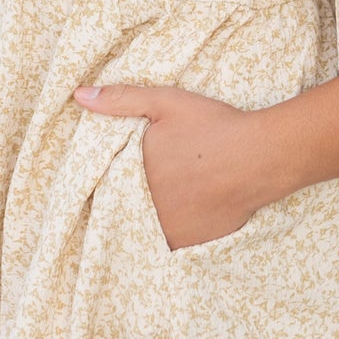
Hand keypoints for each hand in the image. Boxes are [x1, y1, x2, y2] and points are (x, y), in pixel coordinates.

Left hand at [73, 82, 279, 250]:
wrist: (261, 157)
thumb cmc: (213, 127)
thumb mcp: (165, 102)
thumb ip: (120, 99)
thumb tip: (78, 95)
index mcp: (132, 176)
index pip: (106, 185)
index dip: (113, 179)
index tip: (127, 171)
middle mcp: (145, 209)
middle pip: (127, 207)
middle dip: (132, 198)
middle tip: (158, 182)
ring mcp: (170, 230)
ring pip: (148, 227)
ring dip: (152, 216)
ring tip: (172, 198)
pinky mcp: (193, 244)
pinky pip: (173, 242)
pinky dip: (175, 230)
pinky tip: (186, 213)